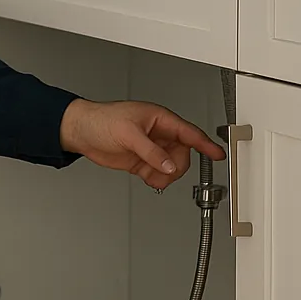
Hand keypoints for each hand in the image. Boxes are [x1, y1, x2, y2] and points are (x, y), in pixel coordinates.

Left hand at [59, 99, 225, 190]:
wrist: (81, 132)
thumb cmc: (102, 120)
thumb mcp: (128, 134)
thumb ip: (151, 151)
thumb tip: (168, 165)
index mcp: (160, 120)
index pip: (189, 133)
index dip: (206, 144)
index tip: (218, 154)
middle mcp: (159, 134)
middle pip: (183, 156)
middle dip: (174, 167)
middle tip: (161, 170)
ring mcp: (151, 149)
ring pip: (172, 167)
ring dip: (163, 175)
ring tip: (148, 174)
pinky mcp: (142, 161)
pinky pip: (158, 174)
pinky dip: (155, 179)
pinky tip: (144, 176)